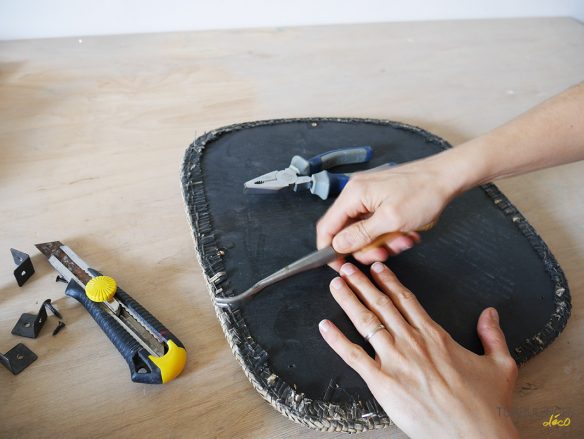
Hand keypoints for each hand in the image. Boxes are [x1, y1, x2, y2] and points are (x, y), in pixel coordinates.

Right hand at [316, 157, 463, 270]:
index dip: (329, 249)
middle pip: (346, 231)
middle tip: (382, 254)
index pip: (327, 226)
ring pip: (363, 230)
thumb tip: (338, 246)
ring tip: (401, 241)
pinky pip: (376, 223)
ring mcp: (369, 196)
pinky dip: (388, 233)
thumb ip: (360, 235)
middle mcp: (357, 193)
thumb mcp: (391, 220)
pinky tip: (405, 233)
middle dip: (364, 247)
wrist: (447, 177)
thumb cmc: (423, 192)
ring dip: (381, 242)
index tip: (339, 265)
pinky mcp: (381, 200)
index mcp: (354, 194)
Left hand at [319, 262, 518, 438]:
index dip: (388, 281)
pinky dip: (337, 340)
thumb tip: (490, 313)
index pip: (406, 300)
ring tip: (335, 285)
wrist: (474, 435)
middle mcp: (411, 342)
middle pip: (381, 304)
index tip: (377, 268)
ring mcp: (395, 360)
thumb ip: (492, 335)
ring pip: (366, 322)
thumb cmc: (486, 405)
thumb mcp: (500, 364)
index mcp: (435, 335)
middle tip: (346, 268)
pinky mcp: (382, 382)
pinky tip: (324, 326)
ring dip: (348, 301)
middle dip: (361, 283)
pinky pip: (353, 356)